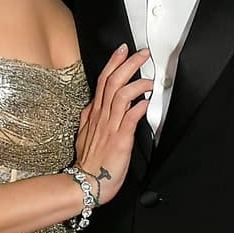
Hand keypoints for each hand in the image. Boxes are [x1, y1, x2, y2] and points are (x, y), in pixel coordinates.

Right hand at [74, 45, 152, 202]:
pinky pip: (130, 118)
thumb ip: (90, 117)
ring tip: (149, 80)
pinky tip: (147, 102)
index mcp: (94, 114)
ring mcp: (110, 127)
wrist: (86, 182)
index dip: (113, 63)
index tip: (123, 50)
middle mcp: (101, 117)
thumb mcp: (84, 133)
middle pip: (113, 82)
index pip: (103, 81)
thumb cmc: (89, 161)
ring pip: (121, 95)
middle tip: (142, 54)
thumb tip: (94, 103)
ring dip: (137, 84)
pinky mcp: (120, 140)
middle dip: (128, 64)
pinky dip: (140, 107)